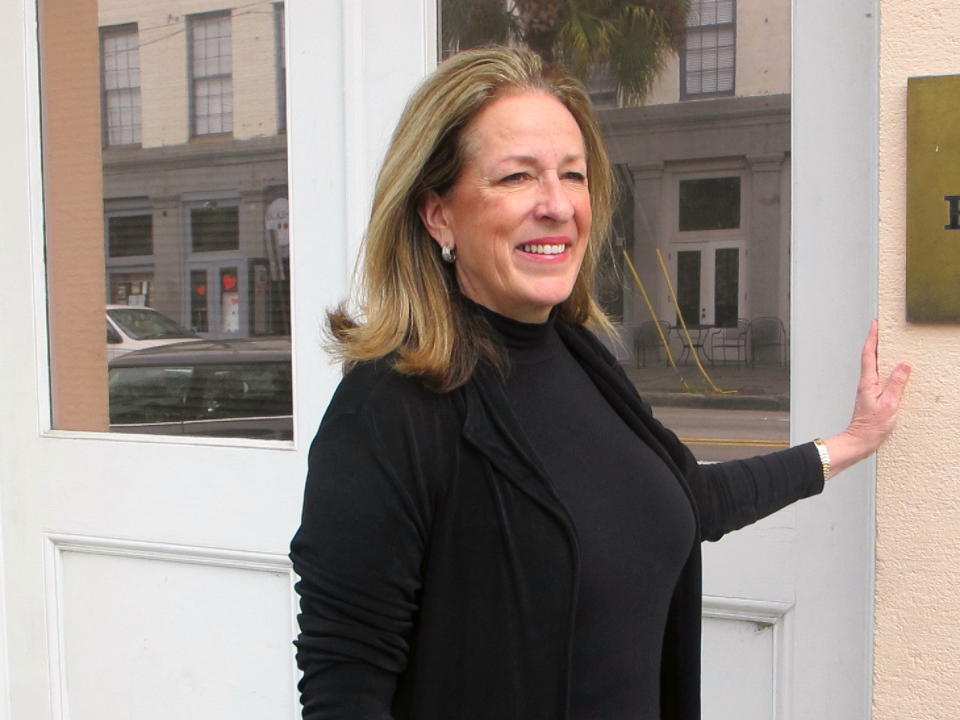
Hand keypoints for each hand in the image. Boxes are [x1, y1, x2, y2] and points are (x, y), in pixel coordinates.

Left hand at [824, 320, 910, 476]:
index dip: (872, 338)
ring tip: (886, 342)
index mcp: (868, 382)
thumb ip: (896, 384)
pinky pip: (878, 376)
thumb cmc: (872, 426)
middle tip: (881, 328)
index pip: (869, 355)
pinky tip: (890, 369)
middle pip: (869, 357)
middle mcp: (865, 383)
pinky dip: (883, 367)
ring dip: (878, 353)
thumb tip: (904, 364)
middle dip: (875, 341)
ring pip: (873, 366)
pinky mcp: (871, 396)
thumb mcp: (889, 404)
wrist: (860, 441)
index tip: (875, 324)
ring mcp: (867, 389)